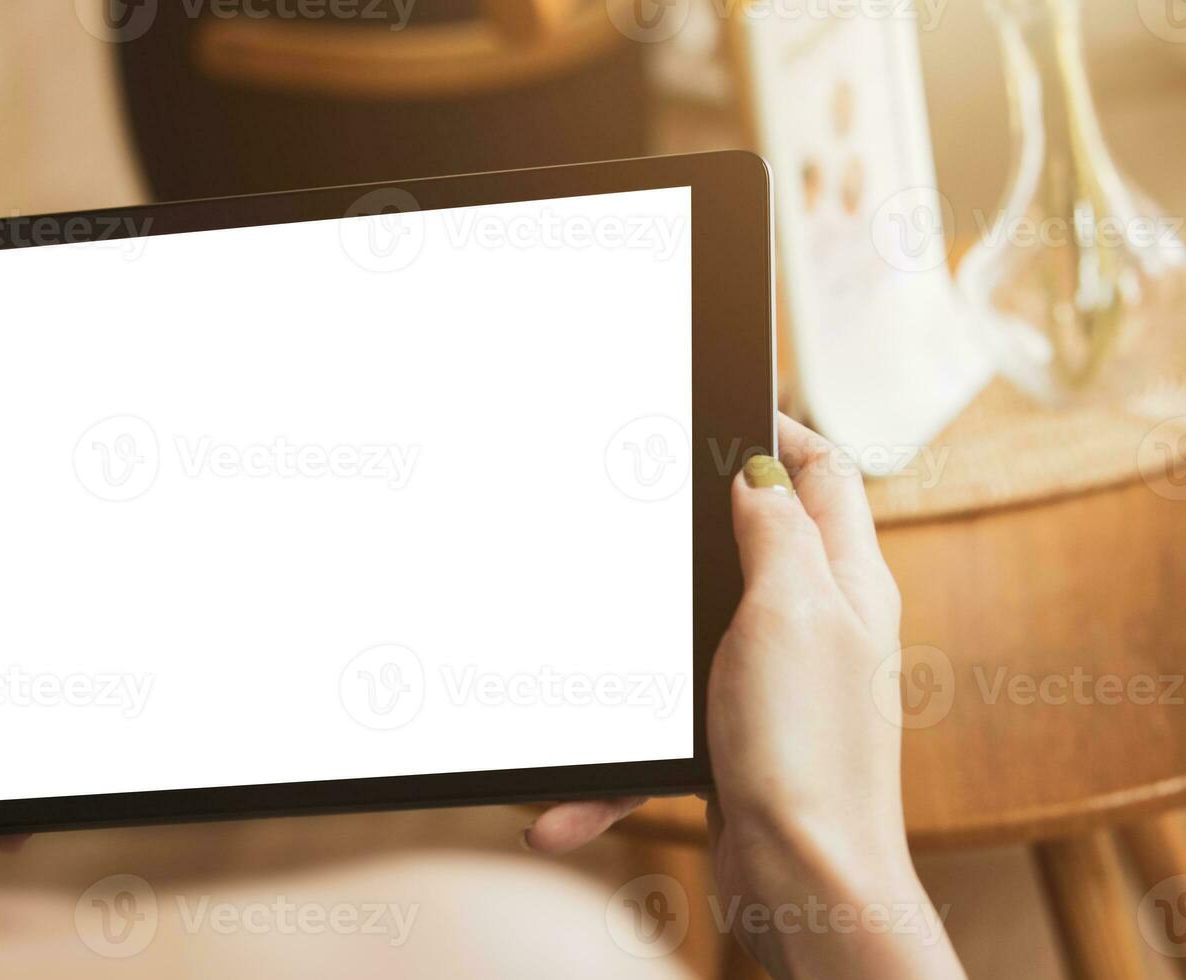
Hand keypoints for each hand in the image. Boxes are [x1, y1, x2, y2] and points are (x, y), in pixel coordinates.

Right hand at [525, 415, 961, 977]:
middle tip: (637, 495)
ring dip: (641, 648)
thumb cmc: (809, 753)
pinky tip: (566, 799)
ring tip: (585, 644)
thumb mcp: (793, 612)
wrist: (804, 883)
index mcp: (846, 582)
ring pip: (695, 629)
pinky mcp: (736, 736)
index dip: (781, 428)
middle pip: (760, 537)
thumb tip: (761, 470)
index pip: (827, 473)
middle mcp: (818, 625)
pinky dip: (620, 755)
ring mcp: (776, 682)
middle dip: (697, 517)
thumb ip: (779, 533)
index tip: (721, 404)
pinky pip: (665, 722)